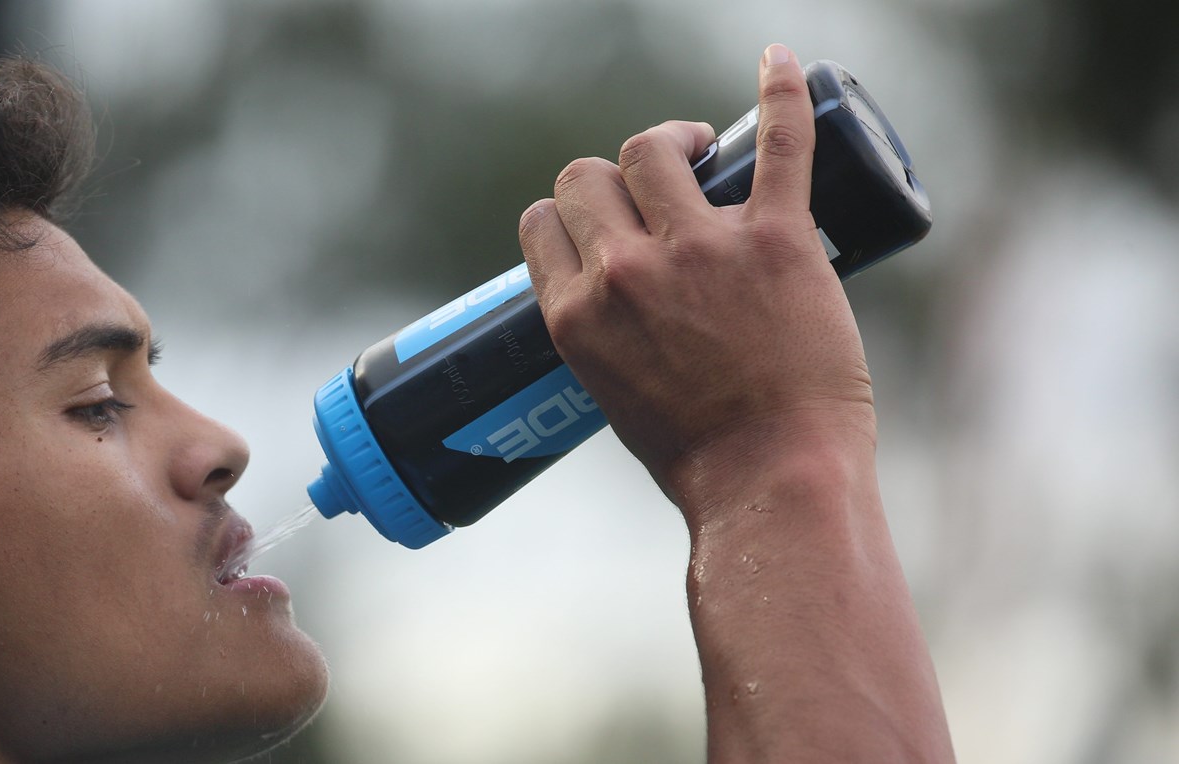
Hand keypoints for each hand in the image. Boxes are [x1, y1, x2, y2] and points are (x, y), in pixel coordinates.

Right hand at [518, 44, 875, 511]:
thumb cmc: (700, 455)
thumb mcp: (612, 392)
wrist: (775, 480)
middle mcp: (624, 272)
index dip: (570, 213)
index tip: (603, 225)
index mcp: (575, 313)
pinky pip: (777, 142)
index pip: (544, 219)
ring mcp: (700, 249)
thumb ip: (604, 331)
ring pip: (655, 149)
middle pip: (591, 176)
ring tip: (705, 151)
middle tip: (662, 192)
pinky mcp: (777, 239)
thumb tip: (618, 300)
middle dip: (616, 179)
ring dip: (673, 143)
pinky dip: (780, 93)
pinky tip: (778, 62)